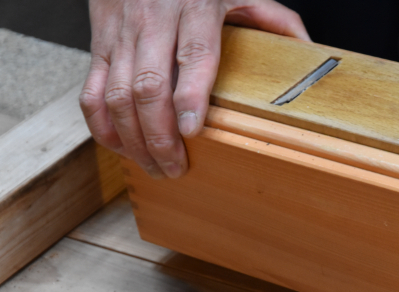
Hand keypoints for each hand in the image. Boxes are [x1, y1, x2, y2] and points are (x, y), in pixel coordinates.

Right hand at [80, 0, 308, 178]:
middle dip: (159, 136)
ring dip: (133, 140)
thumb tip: (307, 52)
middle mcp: (153, 19)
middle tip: (175, 168)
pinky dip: (102, 126)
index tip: (194, 132)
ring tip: (154, 165)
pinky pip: (91, 92)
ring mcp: (121, 33)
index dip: (190, 97)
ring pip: (116, 95)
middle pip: (148, 86)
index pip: (193, 55)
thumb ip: (272, 18)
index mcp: (195, 6)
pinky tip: (122, 145)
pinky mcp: (100, 43)